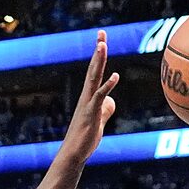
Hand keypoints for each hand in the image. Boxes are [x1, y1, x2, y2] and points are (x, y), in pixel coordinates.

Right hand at [59, 33, 117, 165]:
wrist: (73, 155)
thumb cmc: (85, 140)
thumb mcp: (99, 121)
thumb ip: (105, 109)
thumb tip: (111, 101)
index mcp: (89, 96)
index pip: (95, 71)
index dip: (99, 55)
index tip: (101, 39)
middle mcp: (86, 96)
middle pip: (93, 69)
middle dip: (98, 51)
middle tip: (101, 33)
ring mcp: (88, 104)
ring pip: (93, 78)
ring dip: (98, 61)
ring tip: (102, 45)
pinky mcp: (91, 114)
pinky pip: (99, 97)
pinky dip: (107, 86)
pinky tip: (115, 76)